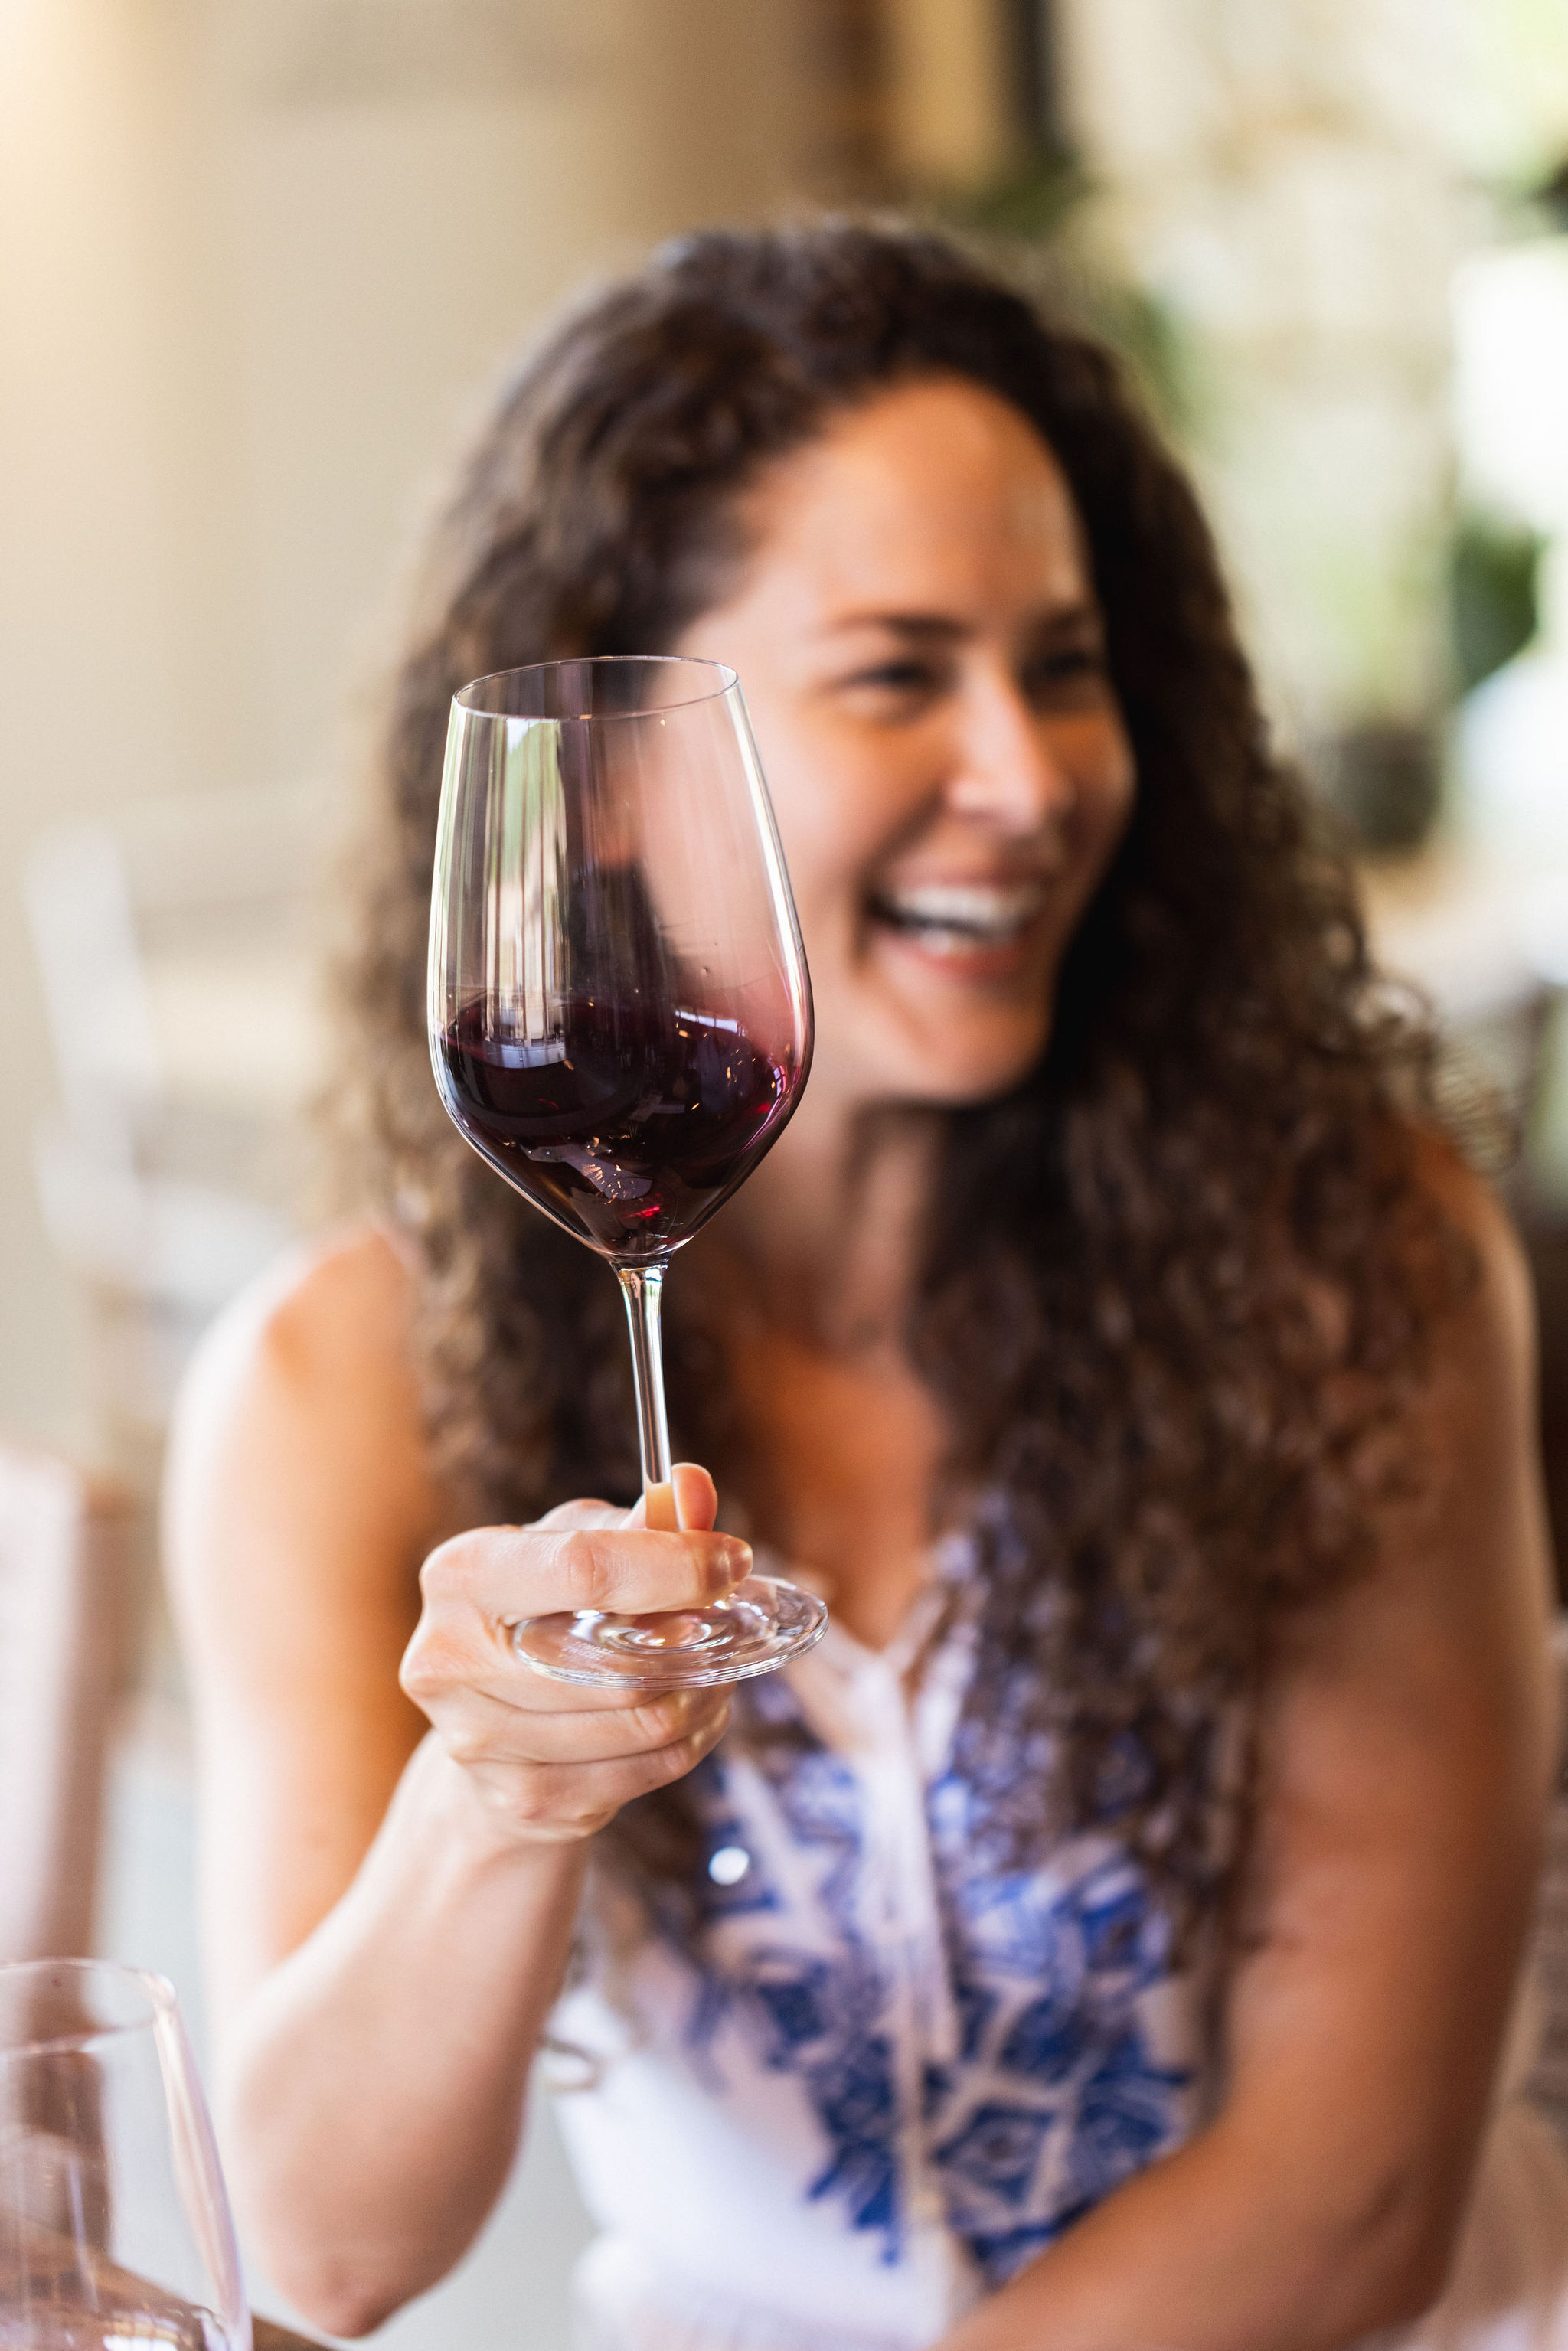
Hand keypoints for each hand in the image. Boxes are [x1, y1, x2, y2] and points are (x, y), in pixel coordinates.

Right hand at [399, 1463, 745, 1845]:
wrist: (489, 1723)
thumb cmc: (542, 1608)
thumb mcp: (580, 1544)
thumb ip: (643, 1519)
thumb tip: (695, 1490)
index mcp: (462, 1575)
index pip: (582, 1569)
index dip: (673, 1566)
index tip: (730, 1562)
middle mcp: (450, 1660)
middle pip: (616, 1659)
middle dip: (695, 1639)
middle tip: (732, 1623)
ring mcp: (480, 1742)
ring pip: (642, 1721)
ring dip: (702, 1690)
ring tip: (714, 1665)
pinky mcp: (524, 1799)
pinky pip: (648, 1770)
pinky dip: (692, 1738)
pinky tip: (692, 1710)